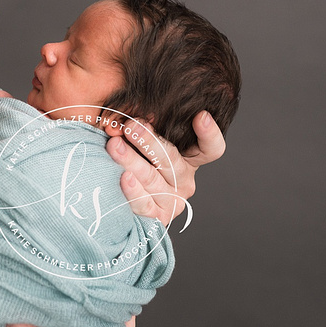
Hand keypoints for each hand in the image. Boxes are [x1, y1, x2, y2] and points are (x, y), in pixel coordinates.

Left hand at [106, 111, 224, 225]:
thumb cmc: (131, 154)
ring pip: (153, 179)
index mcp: (190, 158)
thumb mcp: (143, 138)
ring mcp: (173, 200)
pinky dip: (133, 191)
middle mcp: (185, 180)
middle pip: (172, 160)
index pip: (211, 148)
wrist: (114, 198)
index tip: (201, 116)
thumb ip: (144, 124)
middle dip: (149, 141)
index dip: (210, 133)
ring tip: (114, 146)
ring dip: (132, 160)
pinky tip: (123, 177)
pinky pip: (145, 204)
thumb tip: (131, 108)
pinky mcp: (157, 217)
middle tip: (130, 126)